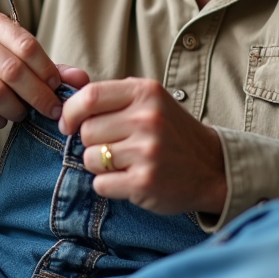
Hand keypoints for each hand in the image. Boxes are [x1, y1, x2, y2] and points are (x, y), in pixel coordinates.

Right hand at [0, 10, 90, 130]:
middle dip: (38, 96)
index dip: (47, 71)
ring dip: (16, 110)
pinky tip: (0, 119)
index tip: (58, 89)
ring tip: (21, 114)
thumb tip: (82, 80)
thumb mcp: (17, 60)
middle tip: (51, 111)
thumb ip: (49, 68)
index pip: (27, 45)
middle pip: (13, 71)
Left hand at [58, 78, 226, 214]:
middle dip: (92, 142)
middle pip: (87, 131)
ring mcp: (147, 151)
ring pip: (90, 158)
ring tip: (125, 163)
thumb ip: (112, 97)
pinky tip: (129, 179)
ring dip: (100, 165)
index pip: (89, 96)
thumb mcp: (149, 101)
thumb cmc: (171, 132)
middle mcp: (147, 119)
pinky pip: (100, 184)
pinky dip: (108, 185)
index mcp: (145, 92)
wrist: (212, 167)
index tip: (68, 124)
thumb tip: (66, 105)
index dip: (70, 112)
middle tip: (114, 147)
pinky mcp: (144, 182)